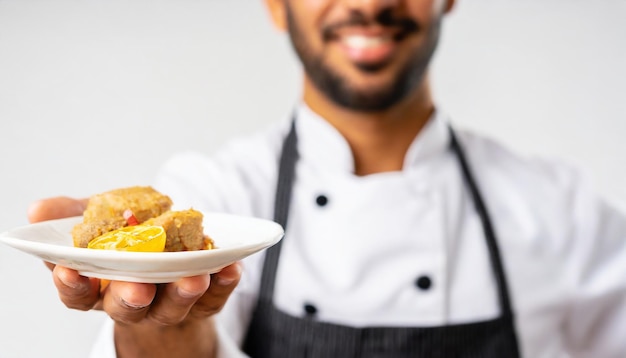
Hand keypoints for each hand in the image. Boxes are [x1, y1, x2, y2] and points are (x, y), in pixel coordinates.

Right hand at [28, 197, 241, 357]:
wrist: (168, 260)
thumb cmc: (126, 241)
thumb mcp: (97, 222)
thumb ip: (71, 215)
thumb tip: (39, 209)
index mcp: (100, 286)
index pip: (78, 294)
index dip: (72, 285)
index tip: (68, 271)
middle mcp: (134, 301)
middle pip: (129, 307)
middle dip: (132, 298)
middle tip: (138, 288)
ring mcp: (170, 303)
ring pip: (174, 306)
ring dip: (183, 292)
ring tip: (194, 277)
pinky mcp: (204, 300)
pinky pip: (214, 297)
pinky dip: (223, 284)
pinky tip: (230, 267)